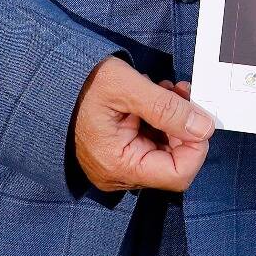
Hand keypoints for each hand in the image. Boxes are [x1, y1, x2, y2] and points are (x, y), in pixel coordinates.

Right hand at [71, 56, 213, 192]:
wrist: (51, 80)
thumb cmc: (81, 83)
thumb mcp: (127, 87)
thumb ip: (168, 108)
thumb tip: (204, 127)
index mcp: (118, 164)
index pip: (178, 175)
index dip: (196, 146)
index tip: (197, 115)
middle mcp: (119, 173)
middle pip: (174, 161)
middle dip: (185, 126)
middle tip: (181, 93)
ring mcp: (119, 164)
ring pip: (166, 150)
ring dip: (175, 118)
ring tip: (166, 89)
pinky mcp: (120, 152)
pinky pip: (152, 142)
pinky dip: (162, 119)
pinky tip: (156, 96)